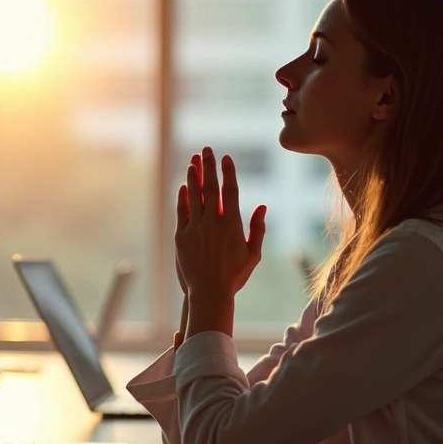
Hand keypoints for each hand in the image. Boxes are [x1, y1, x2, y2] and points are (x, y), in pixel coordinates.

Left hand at [175, 147, 265, 335]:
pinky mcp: (181, 236)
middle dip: (208, 166)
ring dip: (193, 177)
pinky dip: (182, 197)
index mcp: (232, 224)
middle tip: (206, 149)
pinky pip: (181, 211)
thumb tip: (262, 206)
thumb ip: (258, 228)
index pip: (229, 190)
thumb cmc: (234, 276)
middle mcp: (212, 222)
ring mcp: (195, 228)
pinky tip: (183, 186)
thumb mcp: (253, 254)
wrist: (209, 294)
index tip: (225, 157)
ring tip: (193, 162)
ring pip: (193, 196)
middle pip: (210, 187)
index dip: (227, 172)